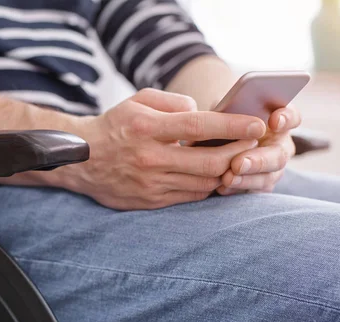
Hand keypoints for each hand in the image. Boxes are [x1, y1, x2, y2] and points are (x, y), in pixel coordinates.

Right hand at [58, 89, 265, 209]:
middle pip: (208, 161)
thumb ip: (173, 102)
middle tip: (254, 145)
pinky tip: (214, 174)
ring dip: (226, 171)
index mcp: (145, 128)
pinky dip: (208, 185)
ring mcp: (149, 184)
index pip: (198, 126)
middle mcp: (148, 158)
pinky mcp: (149, 201)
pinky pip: (190, 196)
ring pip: (203, 182)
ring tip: (238, 159)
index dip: (233, 126)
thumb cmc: (115, 125)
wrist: (82, 160)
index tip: (257, 124)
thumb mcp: (138, 101)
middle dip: (239, 153)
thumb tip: (204, 113)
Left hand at [217, 106, 300, 194]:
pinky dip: (238, 189)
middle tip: (238, 164)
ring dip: (247, 179)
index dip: (286, 118)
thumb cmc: (222, 121)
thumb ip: (231, 111)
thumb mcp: (225, 111)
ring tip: (227, 178)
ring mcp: (272, 167)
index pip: (291, 117)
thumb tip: (226, 111)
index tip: (274, 121)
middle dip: (259, 160)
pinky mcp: (261, 184)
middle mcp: (280, 144)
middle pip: (279, 155)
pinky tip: (223, 188)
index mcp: (276, 121)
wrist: (213, 142)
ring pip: (268, 177)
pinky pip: (255, 191)